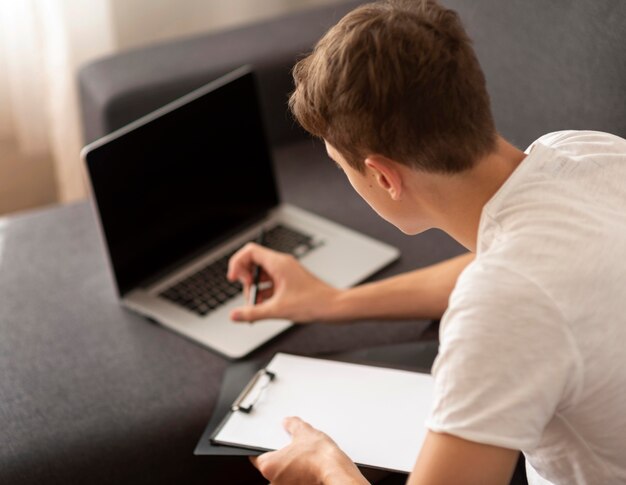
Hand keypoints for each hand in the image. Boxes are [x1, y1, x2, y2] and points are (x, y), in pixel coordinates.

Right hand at [227, 243, 339, 322]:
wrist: (333, 307)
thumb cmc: (313, 303)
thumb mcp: (278, 310)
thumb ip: (253, 312)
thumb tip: (234, 315)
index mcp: (278, 263)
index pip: (249, 251)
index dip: (237, 263)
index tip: (233, 278)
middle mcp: (281, 264)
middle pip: (253, 263)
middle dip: (246, 280)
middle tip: (248, 296)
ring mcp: (286, 272)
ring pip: (261, 275)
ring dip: (255, 290)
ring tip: (257, 307)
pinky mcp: (289, 281)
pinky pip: (270, 284)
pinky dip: (264, 294)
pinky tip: (265, 308)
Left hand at [250, 417, 367, 484]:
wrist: (336, 472)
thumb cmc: (319, 458)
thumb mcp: (304, 431)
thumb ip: (292, 425)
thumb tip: (289, 422)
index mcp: (268, 466)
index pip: (255, 457)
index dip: (261, 449)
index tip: (266, 445)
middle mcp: (274, 481)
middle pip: (270, 467)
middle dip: (280, 458)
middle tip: (291, 448)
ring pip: (283, 476)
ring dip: (290, 468)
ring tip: (303, 457)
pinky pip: (294, 482)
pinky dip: (299, 475)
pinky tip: (309, 467)